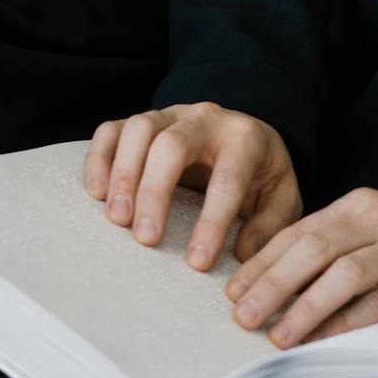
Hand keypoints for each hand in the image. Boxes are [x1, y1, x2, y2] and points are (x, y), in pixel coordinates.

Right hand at [83, 103, 301, 270]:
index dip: (212, 221)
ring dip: (123, 174)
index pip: (227, 178)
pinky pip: (114, 129)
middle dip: (156, 191)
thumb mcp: (282, 198)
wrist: (247, 136)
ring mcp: (171, 115)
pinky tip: (96, 193)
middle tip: (145, 238)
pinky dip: (100, 157)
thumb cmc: (261, 175)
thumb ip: (270, 225)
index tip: (197, 262)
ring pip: (140, 128)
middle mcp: (206, 119)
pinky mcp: (144, 122)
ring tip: (117, 219)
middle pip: (174, 145)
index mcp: (246, 139)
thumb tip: (243, 252)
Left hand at [223, 187, 377, 347]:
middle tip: (242, 314)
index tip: (233, 289)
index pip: (300, 229)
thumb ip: (332, 241)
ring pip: (346, 275)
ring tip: (278, 336)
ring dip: (307, 307)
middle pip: (315, 248)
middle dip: (274, 282)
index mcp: (358, 204)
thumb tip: (275, 278)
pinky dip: (349, 323)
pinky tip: (324, 341)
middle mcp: (377, 221)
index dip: (264, 261)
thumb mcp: (373, 220)